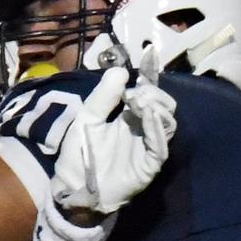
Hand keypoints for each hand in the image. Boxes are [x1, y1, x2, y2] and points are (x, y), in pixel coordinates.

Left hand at [50, 67, 175, 214]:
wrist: (72, 184)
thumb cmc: (79, 152)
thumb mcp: (87, 119)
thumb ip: (102, 97)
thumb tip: (120, 71)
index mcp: (129, 117)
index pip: (147, 93)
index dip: (151, 76)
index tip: (150, 55)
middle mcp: (142, 130)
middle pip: (163, 105)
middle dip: (153, 94)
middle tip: (136, 93)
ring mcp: (147, 147)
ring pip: (167, 123)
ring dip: (157, 108)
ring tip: (139, 102)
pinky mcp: (149, 165)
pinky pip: (160, 145)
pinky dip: (156, 128)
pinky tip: (149, 115)